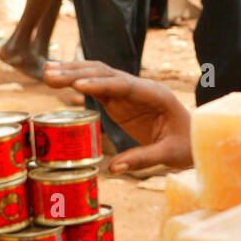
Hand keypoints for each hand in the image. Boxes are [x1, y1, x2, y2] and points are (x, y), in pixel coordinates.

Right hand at [42, 61, 192, 172]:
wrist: (194, 140)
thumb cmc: (187, 145)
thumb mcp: (170, 154)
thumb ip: (143, 158)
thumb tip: (113, 168)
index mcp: (157, 95)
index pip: (126, 86)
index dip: (101, 84)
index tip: (77, 85)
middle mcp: (142, 88)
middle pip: (108, 75)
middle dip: (78, 73)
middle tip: (49, 74)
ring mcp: (130, 93)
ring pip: (99, 76)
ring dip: (74, 72)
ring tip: (46, 71)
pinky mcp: (121, 101)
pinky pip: (98, 88)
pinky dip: (78, 83)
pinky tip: (57, 80)